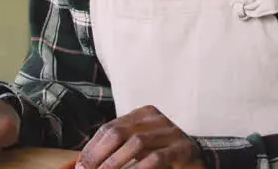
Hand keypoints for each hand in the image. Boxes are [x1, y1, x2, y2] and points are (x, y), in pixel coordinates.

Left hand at [76, 106, 203, 168]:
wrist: (198, 164)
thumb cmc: (164, 158)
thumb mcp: (137, 151)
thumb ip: (115, 152)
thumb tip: (80, 164)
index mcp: (144, 114)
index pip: (109, 128)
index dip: (91, 149)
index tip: (79, 167)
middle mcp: (158, 119)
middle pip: (119, 132)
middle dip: (98, 156)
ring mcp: (172, 133)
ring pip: (136, 144)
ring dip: (114, 164)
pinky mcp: (183, 150)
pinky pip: (155, 159)